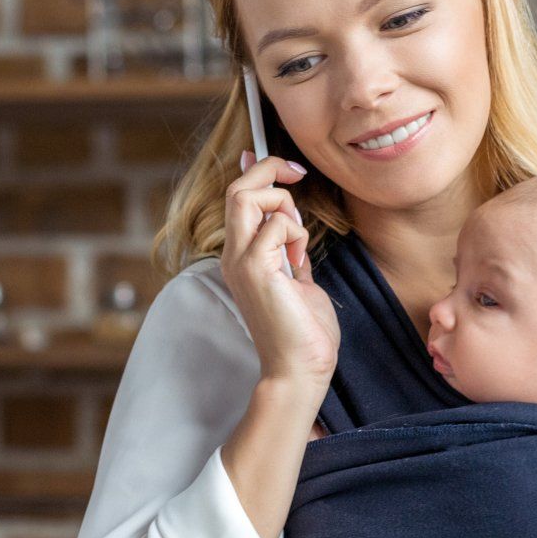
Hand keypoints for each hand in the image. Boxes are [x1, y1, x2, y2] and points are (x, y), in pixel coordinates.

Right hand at [219, 151, 339, 388]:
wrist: (300, 369)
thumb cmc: (303, 330)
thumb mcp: (298, 277)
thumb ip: (290, 247)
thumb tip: (289, 218)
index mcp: (240, 255)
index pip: (237, 197)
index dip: (259, 171)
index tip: (289, 168)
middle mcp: (233, 254)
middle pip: (237, 187)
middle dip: (269, 170)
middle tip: (298, 177)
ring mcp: (240, 261)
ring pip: (247, 196)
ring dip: (284, 204)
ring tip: (300, 239)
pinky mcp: (256, 268)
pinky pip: (276, 224)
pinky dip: (296, 233)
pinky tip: (301, 263)